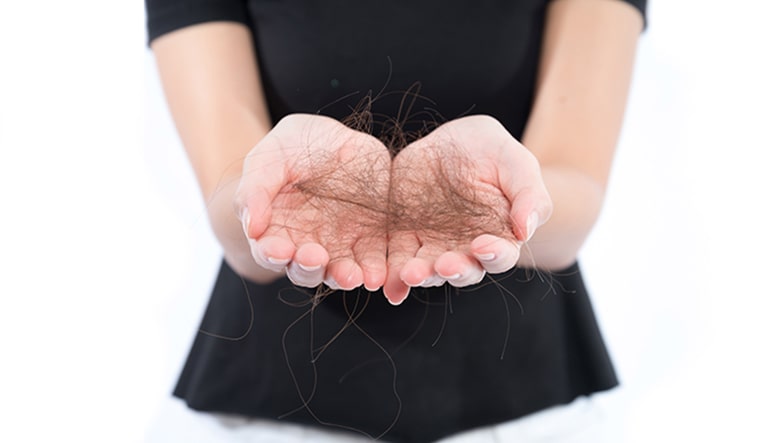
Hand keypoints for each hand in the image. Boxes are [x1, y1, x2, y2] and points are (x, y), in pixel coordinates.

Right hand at [235, 114, 390, 290]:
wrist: (332, 138)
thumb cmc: (292, 149)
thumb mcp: (269, 158)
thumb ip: (256, 190)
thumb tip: (252, 228)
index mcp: (276, 232)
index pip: (271, 252)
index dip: (273, 254)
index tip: (279, 250)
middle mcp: (307, 245)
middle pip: (306, 269)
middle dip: (309, 268)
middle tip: (315, 258)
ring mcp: (340, 245)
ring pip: (340, 271)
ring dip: (344, 277)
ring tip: (350, 276)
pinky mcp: (370, 238)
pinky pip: (374, 260)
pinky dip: (375, 270)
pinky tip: (376, 274)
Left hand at [383, 115, 552, 304]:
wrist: (452, 141)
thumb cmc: (493, 152)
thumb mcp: (516, 162)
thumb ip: (529, 195)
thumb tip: (527, 230)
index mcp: (499, 237)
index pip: (500, 255)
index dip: (494, 255)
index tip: (483, 246)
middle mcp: (465, 249)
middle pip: (462, 270)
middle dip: (453, 271)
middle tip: (443, 266)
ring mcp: (433, 245)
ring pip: (427, 268)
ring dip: (420, 275)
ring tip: (411, 273)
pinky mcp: (404, 236)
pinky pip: (396, 258)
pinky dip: (392, 274)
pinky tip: (387, 283)